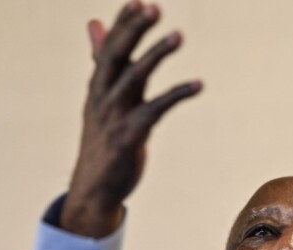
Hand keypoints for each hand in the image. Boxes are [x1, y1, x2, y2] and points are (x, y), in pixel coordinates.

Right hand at [61, 1, 201, 236]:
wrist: (94, 188)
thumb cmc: (102, 142)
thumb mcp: (101, 98)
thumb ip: (102, 60)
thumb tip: (95, 22)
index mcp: (98, 86)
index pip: (110, 48)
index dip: (124, 23)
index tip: (140, 1)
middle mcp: (103, 97)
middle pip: (117, 56)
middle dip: (134, 30)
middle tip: (154, 8)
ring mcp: (114, 117)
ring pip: (134, 78)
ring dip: (155, 54)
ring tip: (177, 35)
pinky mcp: (129, 137)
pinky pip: (155, 109)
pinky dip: (176, 94)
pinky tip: (198, 84)